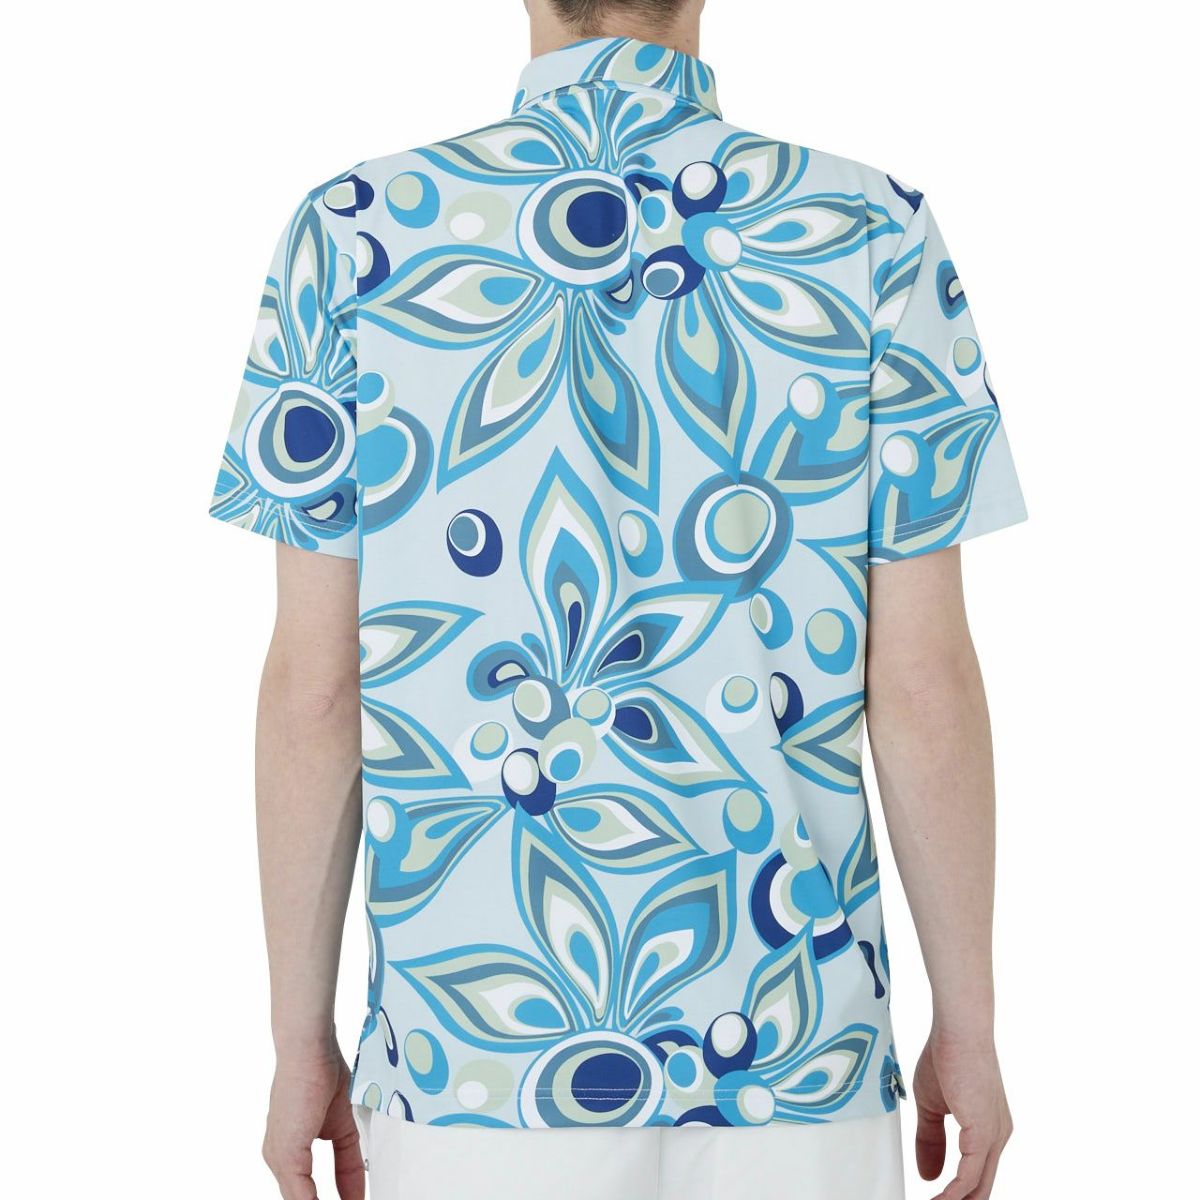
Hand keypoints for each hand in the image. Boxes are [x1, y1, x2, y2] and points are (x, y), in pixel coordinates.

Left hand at [263, 1046, 364, 1199]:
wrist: (310, 1050)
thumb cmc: (323, 1072)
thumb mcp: (343, 1124)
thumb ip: (347, 1158)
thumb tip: (356, 1184)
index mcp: (291, 1149)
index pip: (312, 1189)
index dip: (338, 1198)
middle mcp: (280, 1156)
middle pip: (303, 1199)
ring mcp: (280, 1157)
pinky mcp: (286, 1154)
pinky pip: (301, 1196)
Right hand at [913, 1028, 1012, 1199]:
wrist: (958, 1031)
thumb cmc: (947, 1057)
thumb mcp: (932, 1105)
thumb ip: (931, 1140)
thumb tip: (928, 1174)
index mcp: (988, 1131)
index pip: (976, 1175)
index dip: (957, 1194)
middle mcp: (997, 1138)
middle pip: (982, 1189)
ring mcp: (994, 1138)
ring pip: (977, 1187)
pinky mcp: (984, 1134)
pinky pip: (969, 1176)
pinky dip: (953, 1193)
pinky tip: (937, 1199)